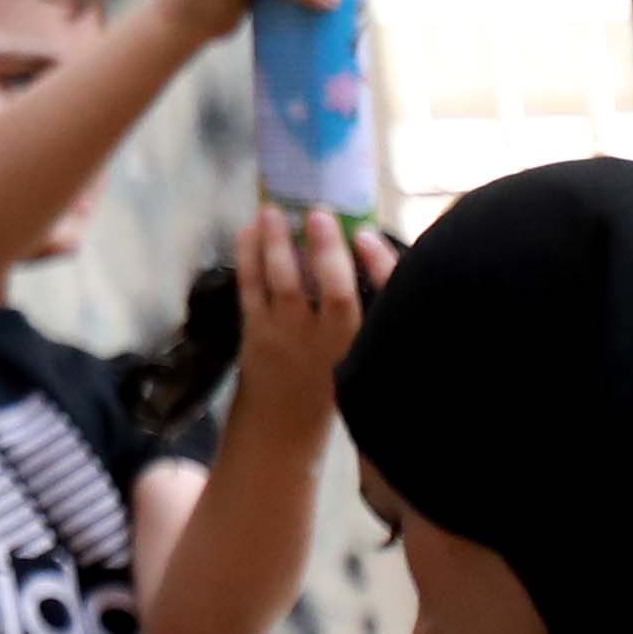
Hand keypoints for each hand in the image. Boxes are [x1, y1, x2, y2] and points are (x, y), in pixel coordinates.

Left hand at [232, 204, 383, 396]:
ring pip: (285, 285)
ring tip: (272, 210)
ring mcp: (290, 338)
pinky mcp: (256, 334)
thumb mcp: (355, 349)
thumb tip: (351, 245)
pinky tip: (248, 232)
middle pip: (335, 291)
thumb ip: (358, 309)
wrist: (282, 422)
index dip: (381, 265)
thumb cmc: (325, 377)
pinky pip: (251, 289)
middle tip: (319, 212)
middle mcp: (331, 343)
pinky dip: (248, 258)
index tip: (367, 234)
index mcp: (364, 343)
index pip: (384, 301)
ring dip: (277, 244)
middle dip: (327, 250)